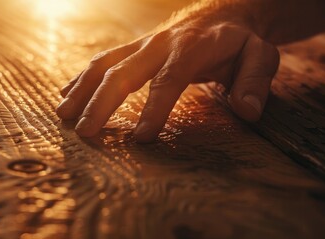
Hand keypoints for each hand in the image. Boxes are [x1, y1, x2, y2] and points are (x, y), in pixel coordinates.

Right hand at [56, 16, 278, 141]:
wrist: (221, 14)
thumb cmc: (240, 42)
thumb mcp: (261, 55)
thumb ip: (255, 80)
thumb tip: (247, 111)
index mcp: (191, 48)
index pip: (169, 78)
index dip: (155, 107)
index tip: (141, 137)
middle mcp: (160, 44)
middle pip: (124, 72)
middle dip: (101, 103)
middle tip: (84, 133)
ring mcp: (143, 44)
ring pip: (105, 64)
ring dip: (82, 90)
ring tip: (63, 116)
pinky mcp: (134, 47)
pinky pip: (103, 60)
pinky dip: (82, 78)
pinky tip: (66, 95)